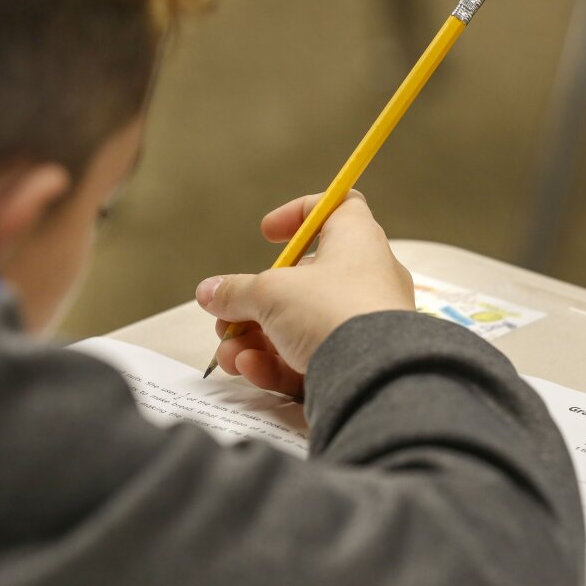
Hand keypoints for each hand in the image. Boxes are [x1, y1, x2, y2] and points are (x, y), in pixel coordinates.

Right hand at [196, 191, 414, 396]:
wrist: (375, 377)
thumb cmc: (333, 312)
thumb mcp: (271, 293)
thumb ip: (237, 291)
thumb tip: (210, 292)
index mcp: (356, 240)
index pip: (336, 208)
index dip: (298, 214)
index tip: (268, 233)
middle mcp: (365, 278)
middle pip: (302, 281)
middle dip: (255, 303)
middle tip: (226, 317)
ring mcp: (363, 324)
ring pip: (300, 326)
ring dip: (256, 339)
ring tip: (229, 354)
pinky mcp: (357, 362)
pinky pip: (312, 357)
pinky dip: (277, 363)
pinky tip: (249, 368)